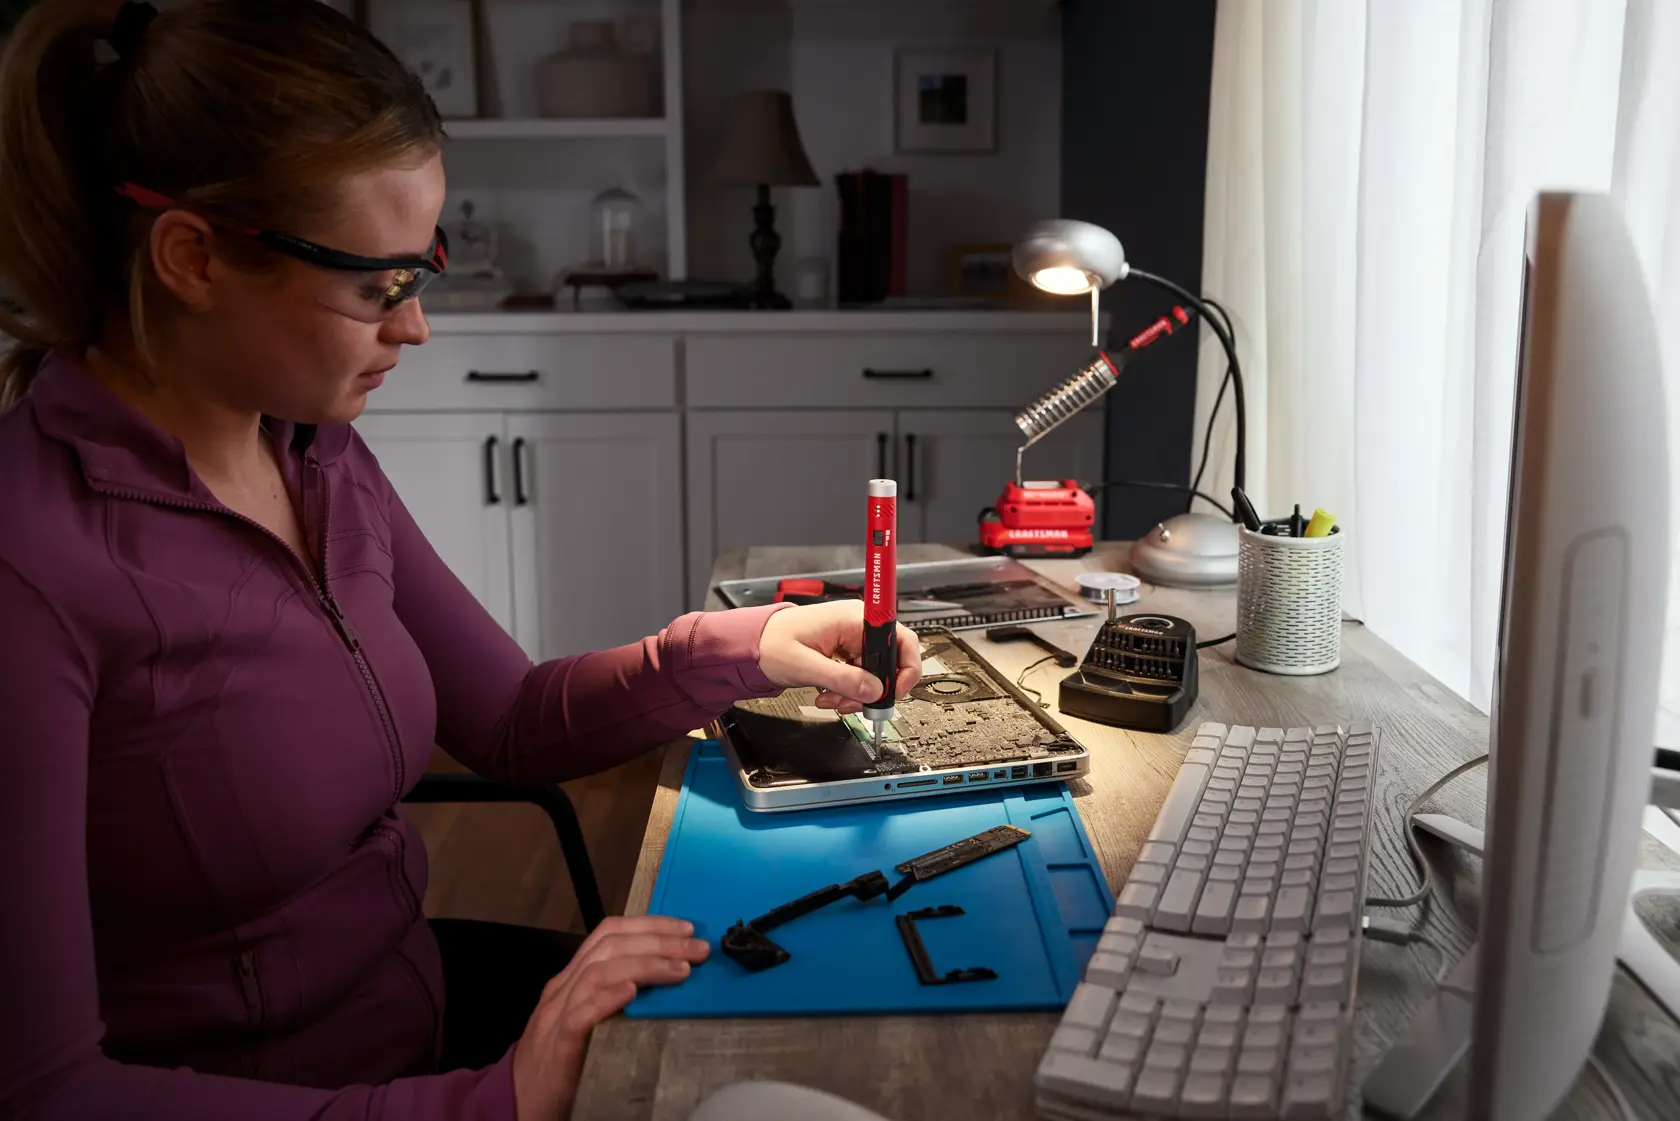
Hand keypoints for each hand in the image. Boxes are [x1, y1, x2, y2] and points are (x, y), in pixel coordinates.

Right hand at [510, 915, 707, 1120]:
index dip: (649, 925)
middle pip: (610, 947)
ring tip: (680, 970)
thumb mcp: (587, 1019)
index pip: (609, 934)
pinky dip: (607, 998)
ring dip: (644, 965)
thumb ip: (614, 996)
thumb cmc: (559, 1063)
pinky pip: (581, 1014)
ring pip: (599, 972)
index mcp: (571, 979)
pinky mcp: (558, 1045)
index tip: (685, 928)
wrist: (517, 1102)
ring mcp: (557, 1014)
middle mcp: (563, 988)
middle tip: (697, 949)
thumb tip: (666, 978)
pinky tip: (632, 992)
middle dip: (658, 941)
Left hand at [757, 599, 921, 713]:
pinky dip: (849, 690)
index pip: (900, 639)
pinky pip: (860, 674)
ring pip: (875, 673)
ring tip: (831, 700)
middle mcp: (859, 625)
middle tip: (851, 703)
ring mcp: (853, 638)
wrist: (752, 645)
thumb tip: (875, 691)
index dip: (905, 668)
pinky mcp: (846, 650)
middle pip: (889, 662)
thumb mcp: (806, 666)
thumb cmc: (770, 644)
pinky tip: (829, 695)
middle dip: (873, 689)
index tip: (893, 692)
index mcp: (854, 619)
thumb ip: (843, 679)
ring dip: (857, 693)